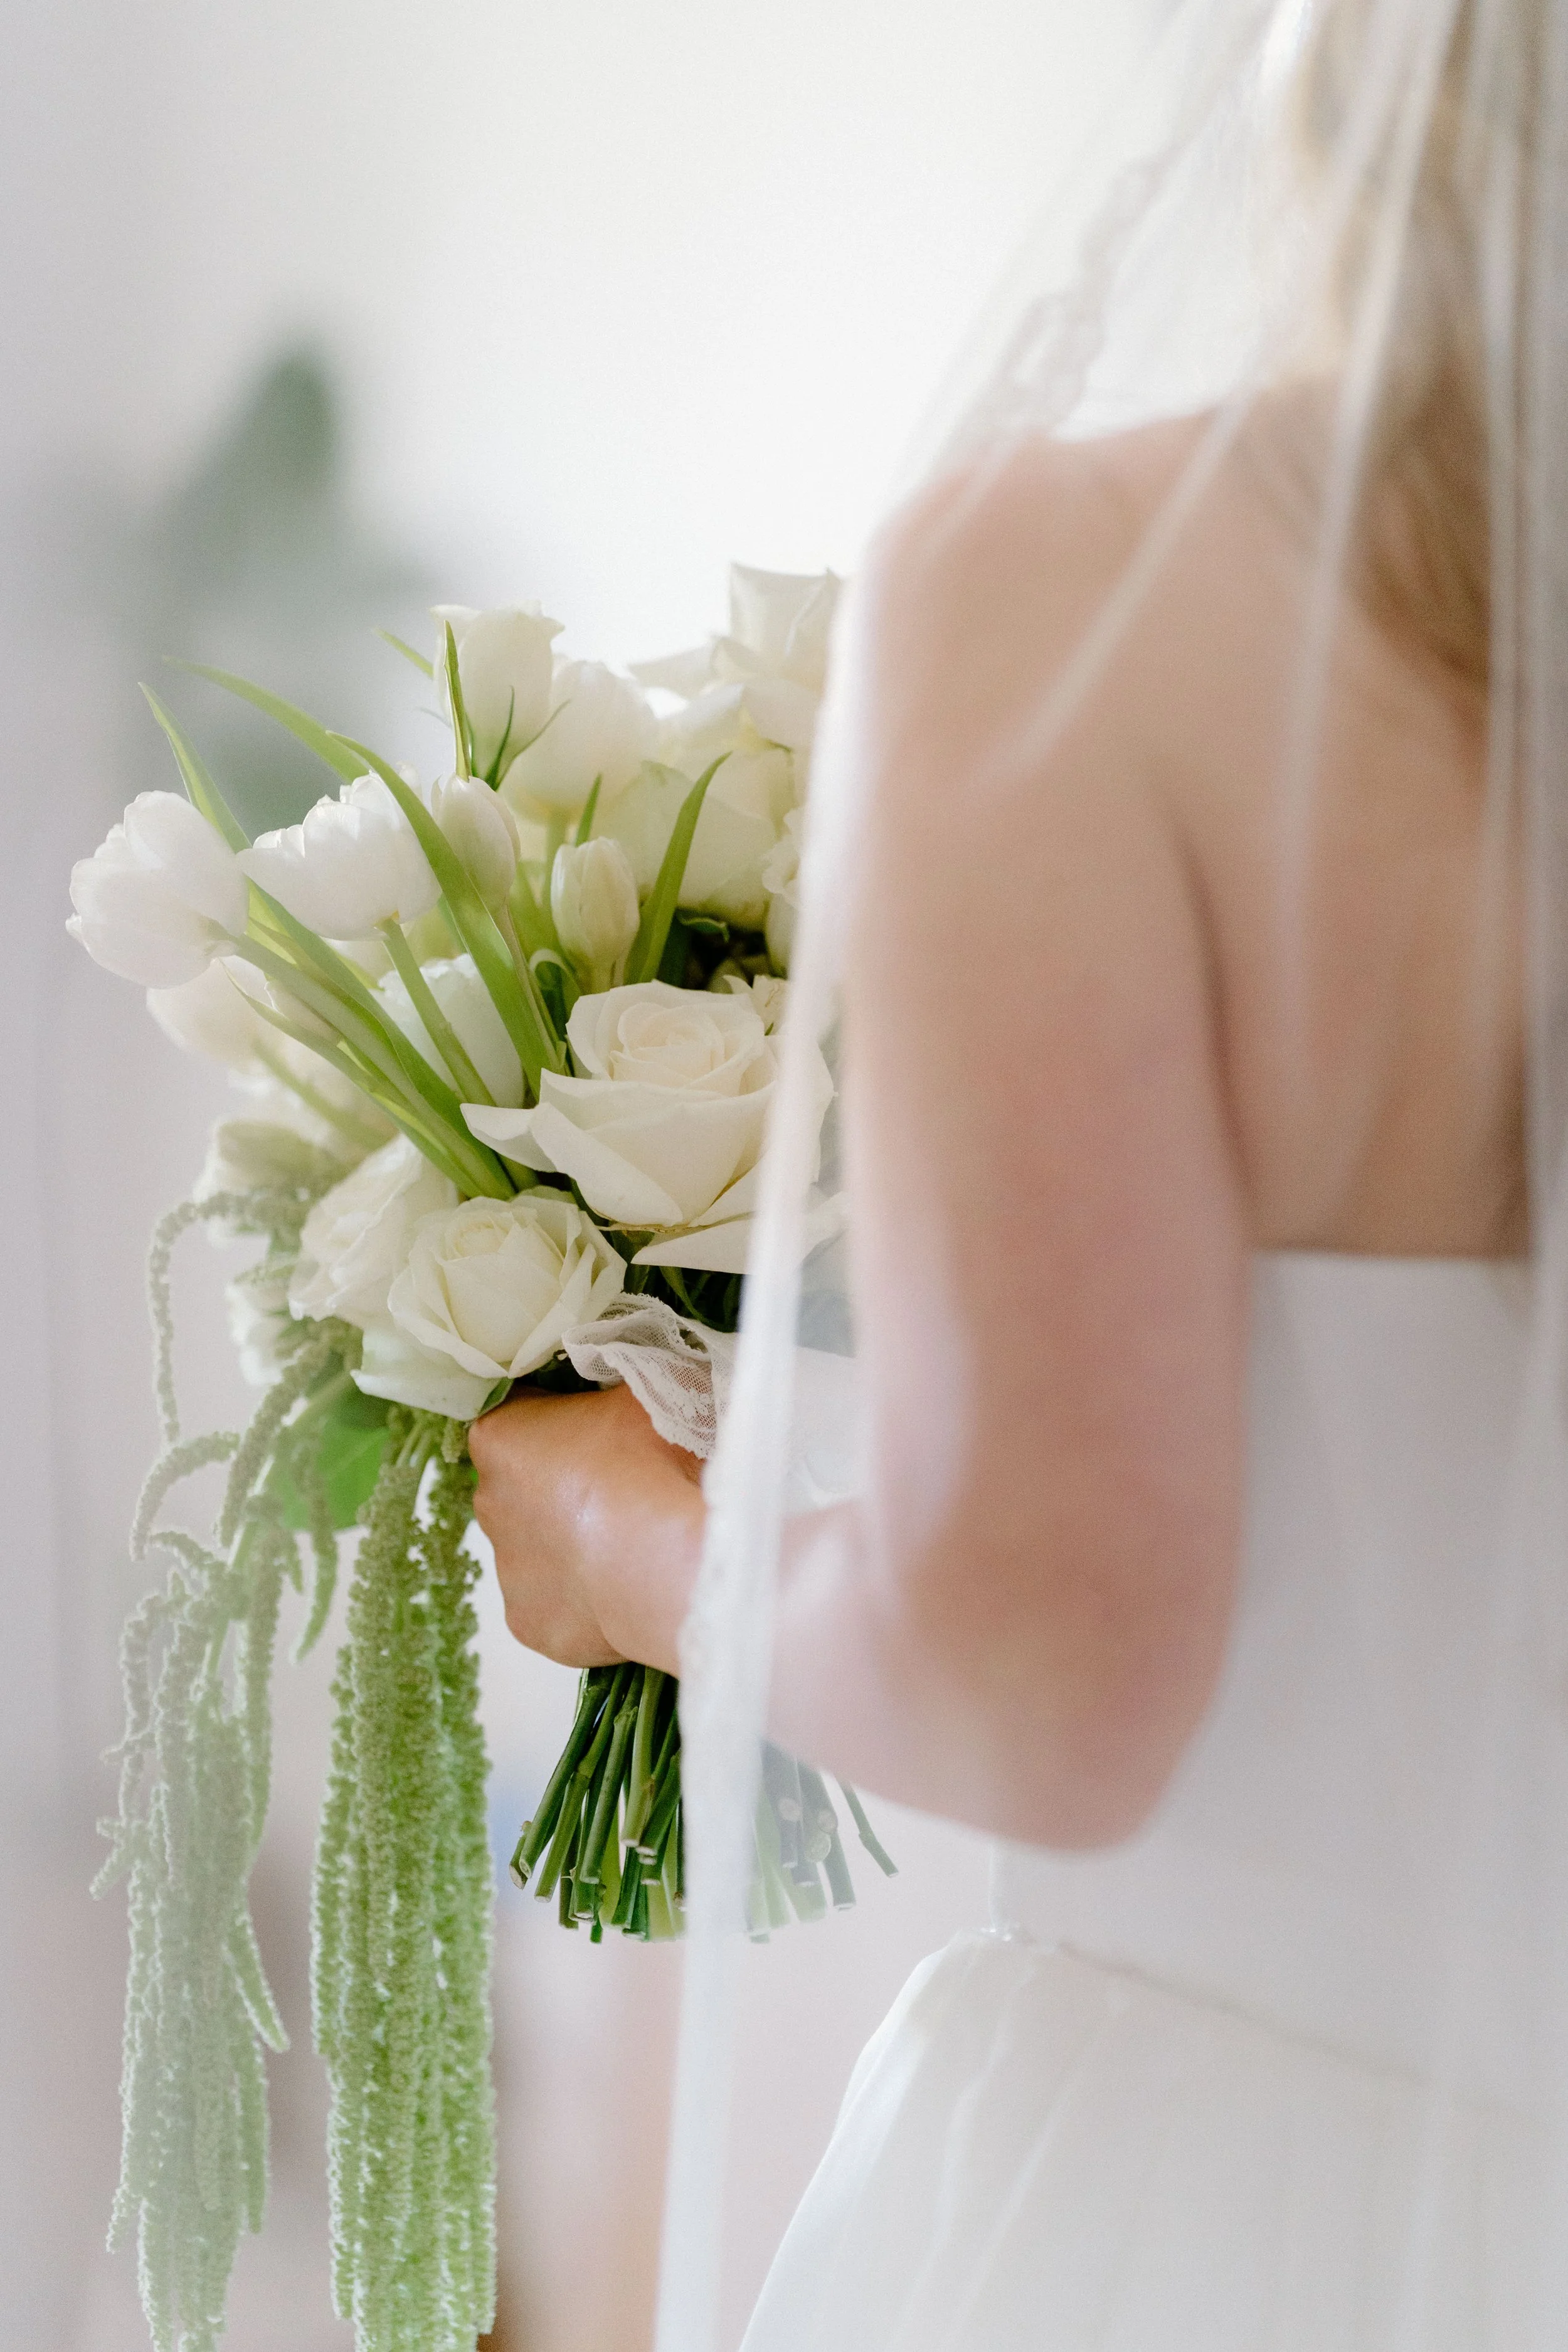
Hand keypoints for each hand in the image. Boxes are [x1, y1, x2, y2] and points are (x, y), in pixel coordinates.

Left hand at [469, 1383, 703, 1674]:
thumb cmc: (653, 1461)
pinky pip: (557, 1603)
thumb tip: (627, 1389)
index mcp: (501, 1437)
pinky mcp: (529, 1626)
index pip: (519, 1418)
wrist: (667, 1562)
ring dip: (573, 1544)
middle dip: (562, 1486)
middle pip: (522, 1487)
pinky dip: (584, 1597)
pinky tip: (625, 1587)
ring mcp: (507, 1571)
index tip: (601, 1429)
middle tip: (624, 1487)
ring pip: (538, 1549)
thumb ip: (625, 1380)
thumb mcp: (651, 1387)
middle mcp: (488, 1504)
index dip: (560, 1421)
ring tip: (632, 1544)